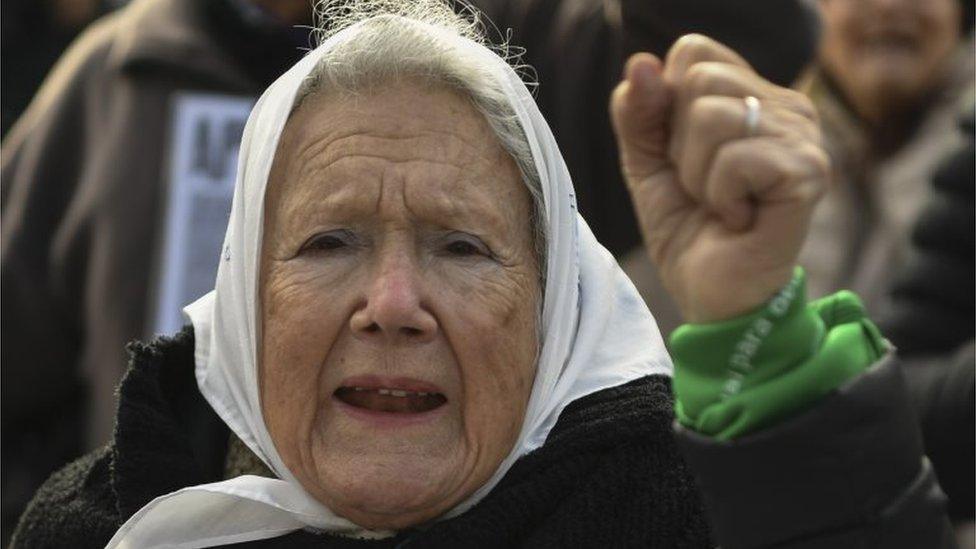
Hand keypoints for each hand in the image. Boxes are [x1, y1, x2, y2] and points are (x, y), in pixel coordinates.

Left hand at [610, 34, 828, 322]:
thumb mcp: (646, 164)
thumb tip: (640, 63)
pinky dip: (719, 195)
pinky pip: (734, 158)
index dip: (666, 106)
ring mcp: (804, 137)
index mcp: (753, 96)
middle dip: (679, 144)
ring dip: (697, 174)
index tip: (679, 156)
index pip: (693, 52)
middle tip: (702, 187)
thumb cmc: (689, 230)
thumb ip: (638, 112)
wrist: (713, 297)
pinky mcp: (808, 172)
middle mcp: (788, 107)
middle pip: (700, 78)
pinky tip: (740, 219)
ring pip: (712, 115)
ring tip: (720, 204)